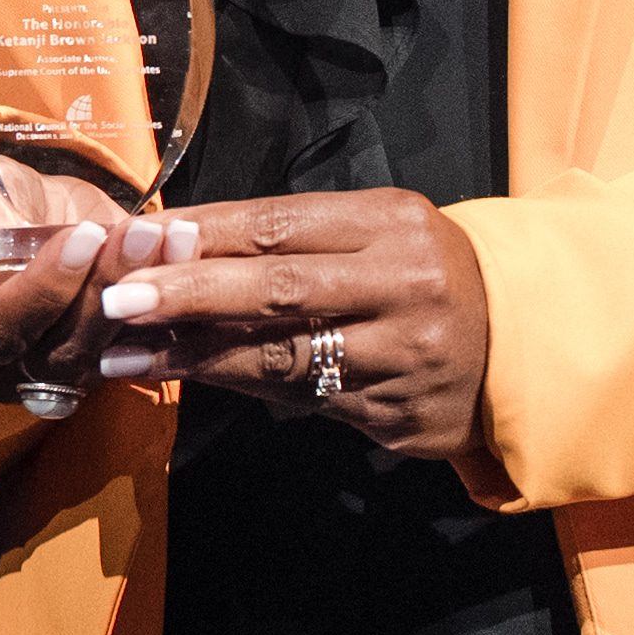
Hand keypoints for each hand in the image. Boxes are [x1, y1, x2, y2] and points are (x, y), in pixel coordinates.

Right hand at [0, 156, 197, 412]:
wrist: (11, 212)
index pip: (0, 330)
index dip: (42, 289)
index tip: (81, 238)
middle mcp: (10, 370)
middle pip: (64, 346)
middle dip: (106, 288)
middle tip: (140, 234)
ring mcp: (64, 369)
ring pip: (110, 345)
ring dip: (146, 290)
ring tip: (173, 237)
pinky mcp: (109, 354)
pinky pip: (143, 335)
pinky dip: (169, 294)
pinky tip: (187, 250)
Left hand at [85, 188, 494, 460]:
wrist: (516, 341)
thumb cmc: (417, 272)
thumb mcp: (372, 231)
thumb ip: (290, 236)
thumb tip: (178, 238)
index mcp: (390, 222)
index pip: (279, 224)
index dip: (202, 235)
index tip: (135, 240)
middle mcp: (403, 284)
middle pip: (278, 288)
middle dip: (188, 294)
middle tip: (116, 299)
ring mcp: (405, 354)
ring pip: (283, 357)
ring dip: (197, 357)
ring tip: (128, 355)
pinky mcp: (399, 412)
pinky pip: (305, 400)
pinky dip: (243, 388)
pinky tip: (192, 381)